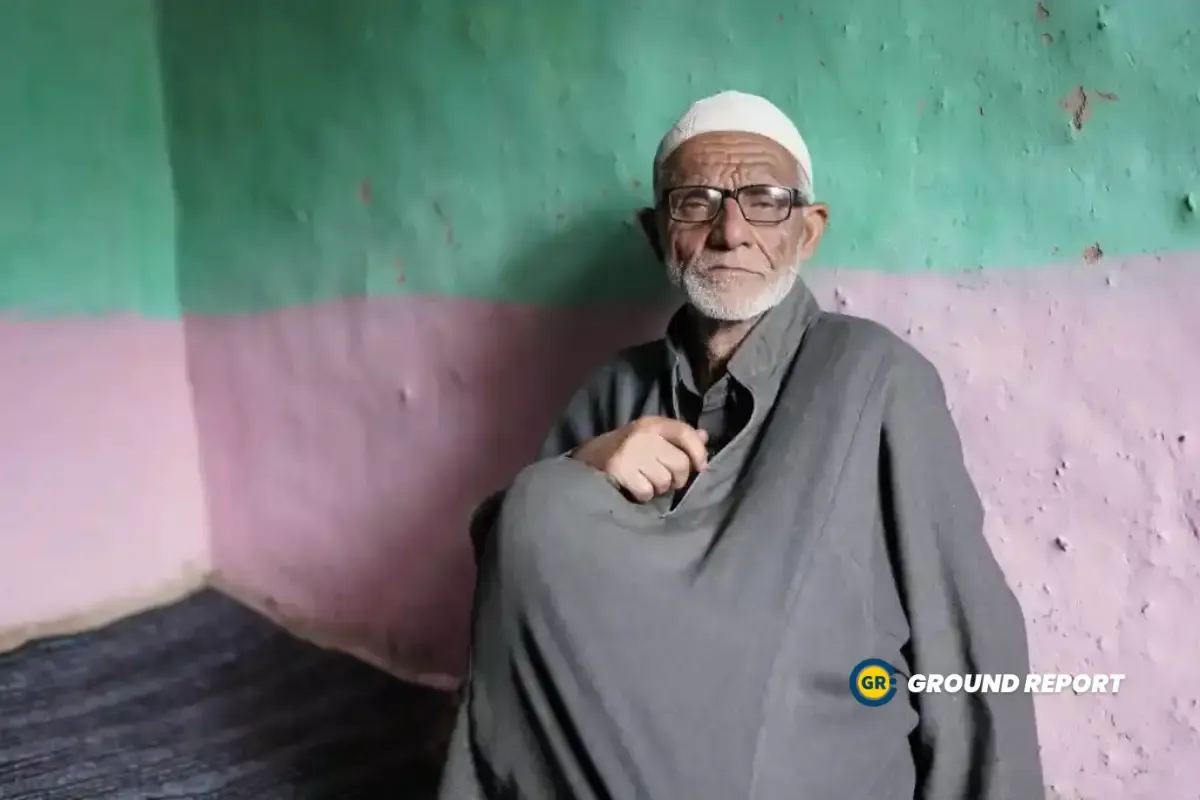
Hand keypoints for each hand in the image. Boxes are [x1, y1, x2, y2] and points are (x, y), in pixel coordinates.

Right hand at [570, 416, 708, 502]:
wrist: (586, 459)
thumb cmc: (625, 449)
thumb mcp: (650, 437)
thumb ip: (676, 438)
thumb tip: (705, 437)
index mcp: (652, 423)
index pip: (685, 432)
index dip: (698, 451)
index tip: (701, 467)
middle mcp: (643, 435)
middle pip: (680, 463)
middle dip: (677, 478)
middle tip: (666, 480)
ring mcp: (630, 452)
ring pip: (664, 481)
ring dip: (658, 488)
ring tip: (646, 482)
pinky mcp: (619, 470)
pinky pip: (646, 492)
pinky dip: (643, 495)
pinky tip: (633, 488)